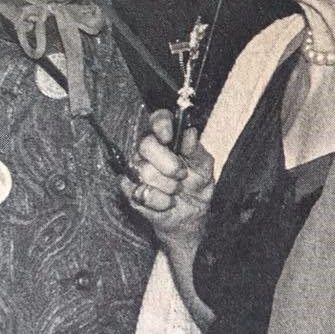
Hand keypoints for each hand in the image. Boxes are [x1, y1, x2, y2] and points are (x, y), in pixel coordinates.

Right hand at [121, 109, 214, 252]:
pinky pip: (140, 192)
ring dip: (168, 186)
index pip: (158, 119)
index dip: (161, 125)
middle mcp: (148, 150)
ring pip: (143, 171)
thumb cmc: (197, 184)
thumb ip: (196, 149)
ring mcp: (136, 169)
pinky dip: (160, 201)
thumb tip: (190, 133)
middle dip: (168, 164)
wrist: (192, 214)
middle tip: (181, 174)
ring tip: (177, 190)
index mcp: (167, 138)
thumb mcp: (204, 166)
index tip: (169, 138)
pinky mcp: (130, 191)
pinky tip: (168, 202)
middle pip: (145, 145)